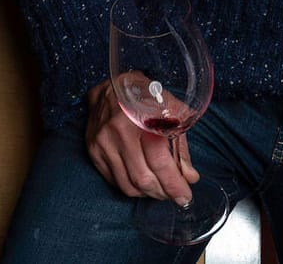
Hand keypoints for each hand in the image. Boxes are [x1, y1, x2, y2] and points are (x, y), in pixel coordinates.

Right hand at [85, 77, 200, 206]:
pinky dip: (131, 188)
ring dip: (148, 193)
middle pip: (143, 178)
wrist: (110, 85)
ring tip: (160, 189)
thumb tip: (189, 176)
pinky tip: (142, 183)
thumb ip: (180, 145)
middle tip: (175, 194)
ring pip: (128, 185)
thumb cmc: (145, 96)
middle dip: (163, 192)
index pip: (159, 162)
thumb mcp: (171, 112)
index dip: (174, 184)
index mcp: (140, 119)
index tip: (185, 196)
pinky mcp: (93, 151)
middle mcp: (117, 133)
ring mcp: (102, 143)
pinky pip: (114, 181)